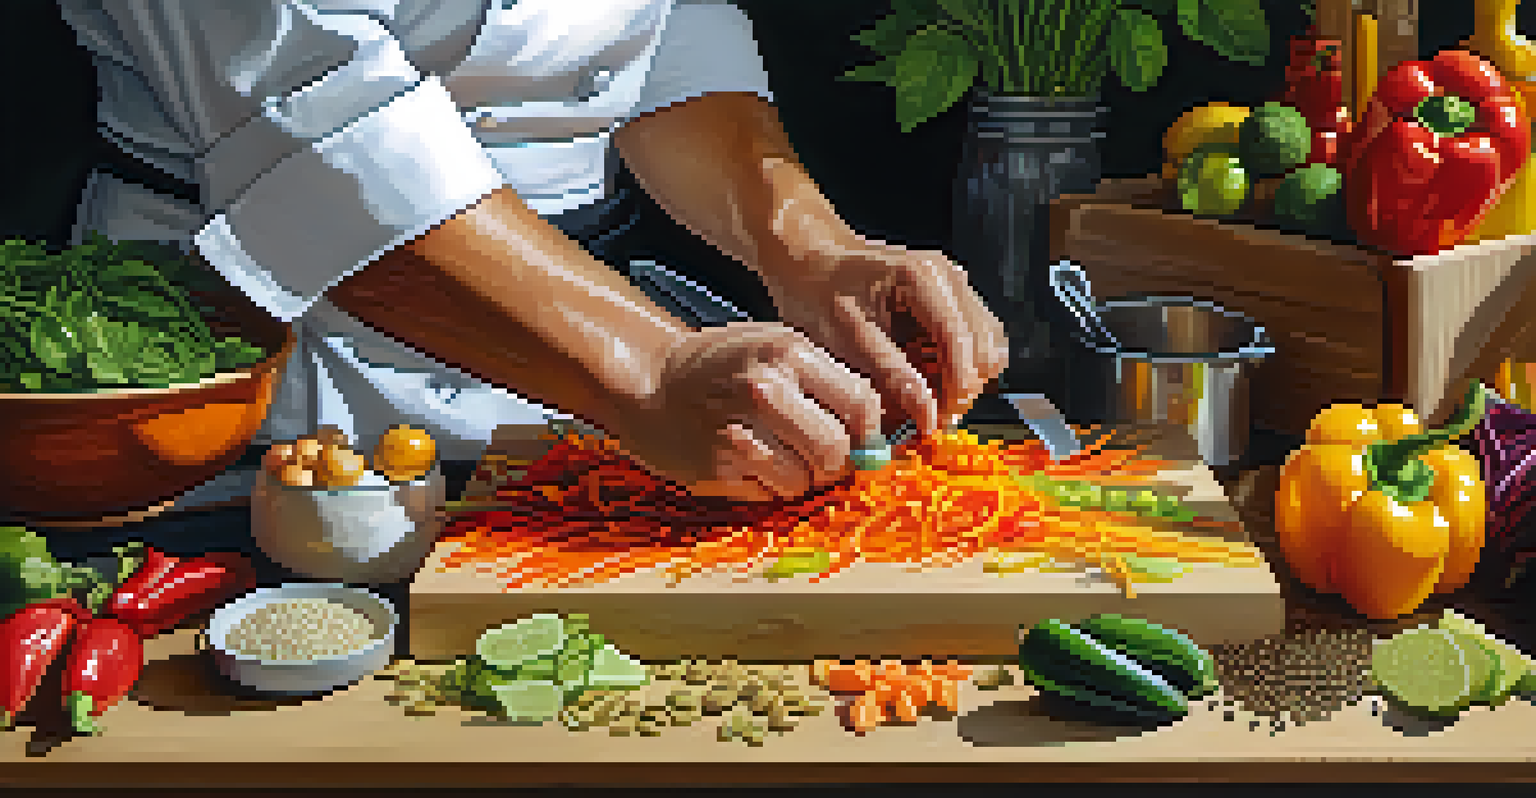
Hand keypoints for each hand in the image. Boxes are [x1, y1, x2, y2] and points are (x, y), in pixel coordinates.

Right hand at [609, 322, 884, 502]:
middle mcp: (765, 390)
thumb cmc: (722, 367)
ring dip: (799, 478)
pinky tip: (747, 462)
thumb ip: (826, 382)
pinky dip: (767, 486)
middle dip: (837, 463)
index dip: (869, 431)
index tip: (859, 439)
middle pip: (836, 449)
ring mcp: (738, 431)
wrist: (648, 383)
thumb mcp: (775, 348)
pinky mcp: (716, 468)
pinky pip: (769, 494)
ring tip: (776, 455)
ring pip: (804, 481)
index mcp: (789, 354)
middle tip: (821, 458)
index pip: (862, 404)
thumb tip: (876, 437)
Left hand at [761, 241, 1008, 433]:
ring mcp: (956, 285)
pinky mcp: (953, 298)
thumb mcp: (848, 341)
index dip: (956, 391)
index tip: (935, 422)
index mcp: (924, 279)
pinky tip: (929, 378)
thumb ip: (893, 376)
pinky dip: (959, 366)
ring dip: (966, 379)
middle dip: (964, 389)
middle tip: (933, 417)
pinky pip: (974, 340)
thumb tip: (930, 415)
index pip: (965, 345)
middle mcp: (950, 277)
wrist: (813, 264)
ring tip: (931, 399)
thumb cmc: (820, 297)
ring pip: (989, 345)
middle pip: (988, 348)